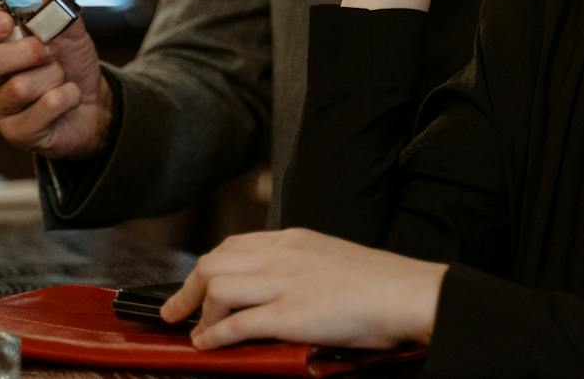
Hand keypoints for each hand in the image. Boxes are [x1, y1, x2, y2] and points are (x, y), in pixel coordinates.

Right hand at [0, 0, 114, 160]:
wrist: (94, 101)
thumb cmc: (66, 60)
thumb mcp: (65, 24)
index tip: (7, 24)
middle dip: (29, 52)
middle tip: (49, 52)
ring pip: (19, 88)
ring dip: (54, 76)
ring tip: (58, 77)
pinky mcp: (15, 135)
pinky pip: (41, 111)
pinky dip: (65, 97)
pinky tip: (66, 98)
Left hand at [162, 228, 446, 350]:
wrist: (407, 293)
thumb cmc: (379, 283)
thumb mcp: (331, 258)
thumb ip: (301, 266)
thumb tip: (277, 287)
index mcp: (295, 239)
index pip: (235, 244)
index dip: (208, 266)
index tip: (197, 284)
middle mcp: (283, 254)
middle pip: (215, 261)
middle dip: (188, 287)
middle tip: (176, 309)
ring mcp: (284, 283)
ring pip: (217, 286)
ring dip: (198, 311)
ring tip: (194, 330)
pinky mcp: (289, 314)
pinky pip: (235, 323)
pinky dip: (214, 335)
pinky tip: (208, 344)